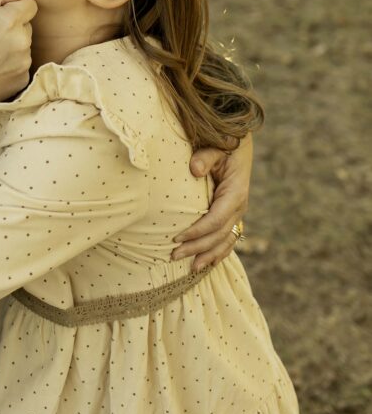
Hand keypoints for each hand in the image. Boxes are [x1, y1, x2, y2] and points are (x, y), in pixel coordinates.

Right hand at [0, 0, 37, 121]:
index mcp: (9, 20)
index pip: (30, 4)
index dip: (14, 6)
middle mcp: (22, 41)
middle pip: (27, 25)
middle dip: (13, 26)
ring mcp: (24, 62)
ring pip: (25, 45)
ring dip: (13, 45)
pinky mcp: (23, 79)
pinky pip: (23, 64)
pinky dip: (12, 64)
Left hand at [171, 134, 252, 270]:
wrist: (238, 144)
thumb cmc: (224, 145)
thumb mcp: (217, 147)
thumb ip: (206, 157)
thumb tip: (195, 169)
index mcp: (236, 193)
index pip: (215, 220)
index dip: (197, 231)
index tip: (176, 237)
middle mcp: (239, 206)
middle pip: (218, 235)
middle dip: (197, 247)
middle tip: (173, 255)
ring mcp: (238, 213)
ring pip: (225, 241)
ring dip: (208, 255)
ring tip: (190, 268)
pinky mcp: (233, 215)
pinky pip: (228, 239)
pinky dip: (218, 253)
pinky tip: (205, 264)